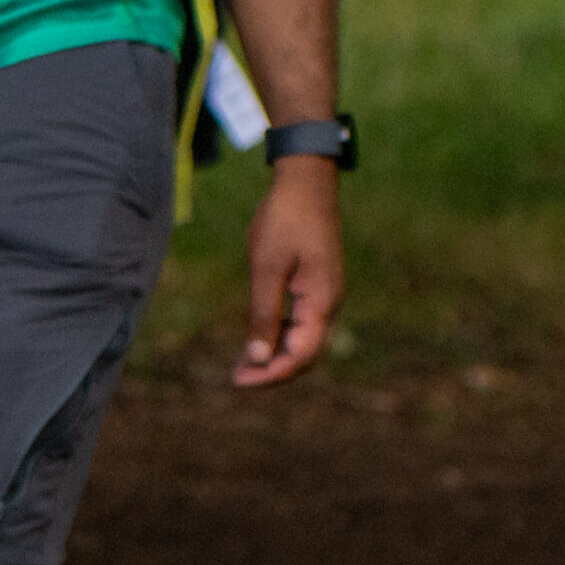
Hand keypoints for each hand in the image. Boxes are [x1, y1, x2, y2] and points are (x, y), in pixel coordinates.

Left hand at [231, 157, 346, 388]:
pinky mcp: (315, 286)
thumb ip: (263, 314)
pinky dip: (279, 336)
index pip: (301, 355)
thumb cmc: (284, 220)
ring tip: (241, 365)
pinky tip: (256, 339)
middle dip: (272, 370)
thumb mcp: (266, 268)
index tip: (239, 381)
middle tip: (235, 378)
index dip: (271, 373)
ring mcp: (324, 295)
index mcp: (322, 301)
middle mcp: (329, 303)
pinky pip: (300, 322)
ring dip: (274, 355)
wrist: (306, 182)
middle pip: (305, 354)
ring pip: (303, 340)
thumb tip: (257, 356)